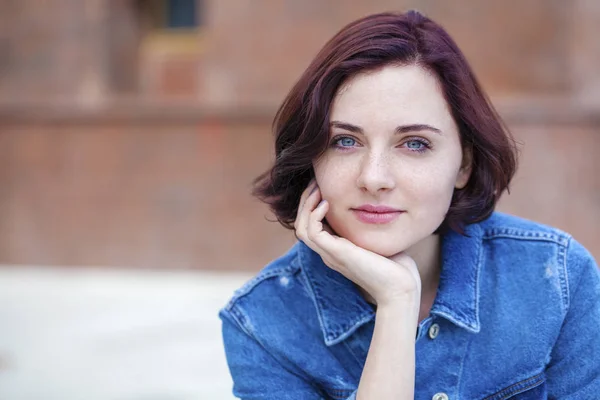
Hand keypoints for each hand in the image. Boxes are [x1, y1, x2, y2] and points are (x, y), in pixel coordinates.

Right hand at [294, 180, 421, 308]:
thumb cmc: (397, 266)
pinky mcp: (336, 253)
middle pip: (302, 225)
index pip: (312, 226)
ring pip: (302, 228)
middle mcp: (329, 253)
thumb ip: (371, 227)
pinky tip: (327, 203)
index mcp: (336, 250)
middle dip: (306, 201)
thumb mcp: (379, 240)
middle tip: (316, 182)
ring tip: (317, 189)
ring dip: (306, 205)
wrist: (401, 288)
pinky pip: (311, 232)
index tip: (323, 186)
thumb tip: (378, 207)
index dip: (313, 205)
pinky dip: (314, 215)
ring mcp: (330, 254)